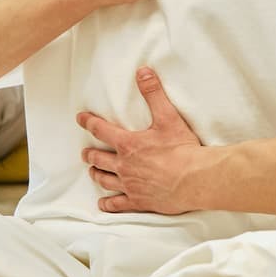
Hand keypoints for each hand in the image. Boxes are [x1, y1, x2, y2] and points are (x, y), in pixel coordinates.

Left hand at [78, 67, 203, 213]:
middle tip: (85, 153)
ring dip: (96, 174)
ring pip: (105, 180)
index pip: (101, 130)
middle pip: (99, 158)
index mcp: (128, 144)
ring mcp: (130, 185)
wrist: (194, 179)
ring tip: (92, 172)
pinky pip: (118, 204)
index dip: (89, 123)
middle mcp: (124, 166)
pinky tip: (102, 204)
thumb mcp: (168, 117)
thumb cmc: (182, 149)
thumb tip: (143, 72)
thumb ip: (154, 93)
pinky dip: (108, 204)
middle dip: (90, 154)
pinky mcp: (139, 201)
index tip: (80, 118)